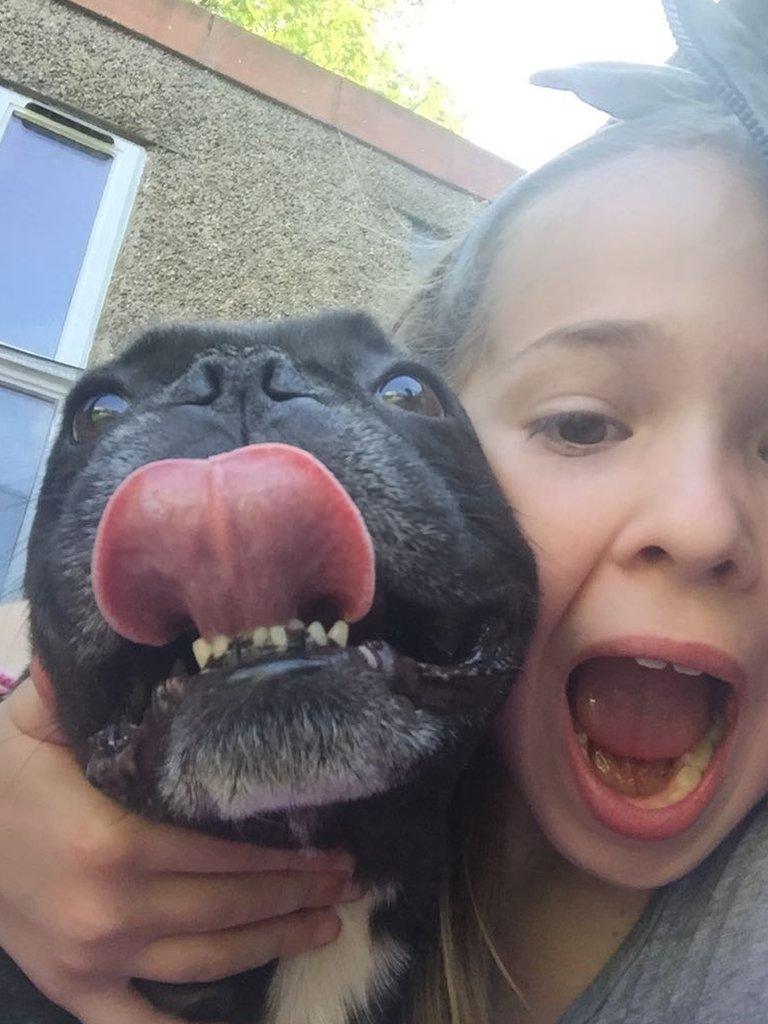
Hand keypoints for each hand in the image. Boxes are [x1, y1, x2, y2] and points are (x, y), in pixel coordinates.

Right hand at [0, 680, 356, 1023]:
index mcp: (111, 844)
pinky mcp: (73, 986)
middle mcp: (110, 911)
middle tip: (346, 884)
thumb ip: (90, 687)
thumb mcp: (36, 722)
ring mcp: (92, 959)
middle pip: (226, 910)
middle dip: (294, 898)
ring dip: (270, 946)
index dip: (283, 859)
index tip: (332, 852)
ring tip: (325, 929)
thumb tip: (143, 631)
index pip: (221, 856)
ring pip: (204, 965)